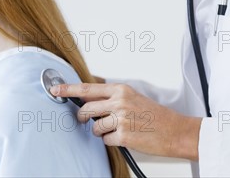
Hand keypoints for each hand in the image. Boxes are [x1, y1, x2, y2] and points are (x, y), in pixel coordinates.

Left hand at [50, 82, 200, 160]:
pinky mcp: (123, 135)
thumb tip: (89, 96)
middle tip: (86, 120)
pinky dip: (110, 141)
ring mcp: (121, 119)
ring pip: (94, 126)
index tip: (55, 89)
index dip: (68, 89)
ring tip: (115, 129)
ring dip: (100, 131)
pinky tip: (123, 137)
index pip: (88, 88)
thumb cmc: (154, 115)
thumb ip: (111, 96)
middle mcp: (119, 102)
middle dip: (83, 117)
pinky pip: (105, 140)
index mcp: (121, 90)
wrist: (174, 130)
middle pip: (86, 109)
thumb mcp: (133, 97)